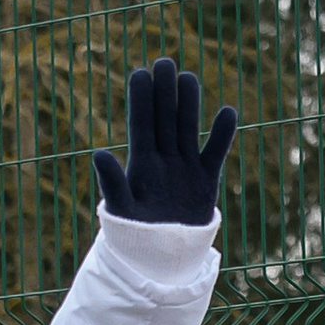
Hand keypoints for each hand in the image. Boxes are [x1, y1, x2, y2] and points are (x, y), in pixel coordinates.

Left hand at [96, 57, 237, 229]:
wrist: (163, 262)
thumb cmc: (134, 238)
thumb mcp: (121, 211)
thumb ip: (112, 183)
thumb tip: (97, 153)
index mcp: (141, 165)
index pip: (141, 125)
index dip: (141, 100)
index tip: (141, 73)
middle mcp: (163, 160)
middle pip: (165, 119)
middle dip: (164, 92)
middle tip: (164, 61)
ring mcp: (185, 167)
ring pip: (188, 128)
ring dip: (189, 104)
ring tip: (188, 77)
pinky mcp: (206, 180)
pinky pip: (216, 152)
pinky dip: (223, 134)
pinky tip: (227, 112)